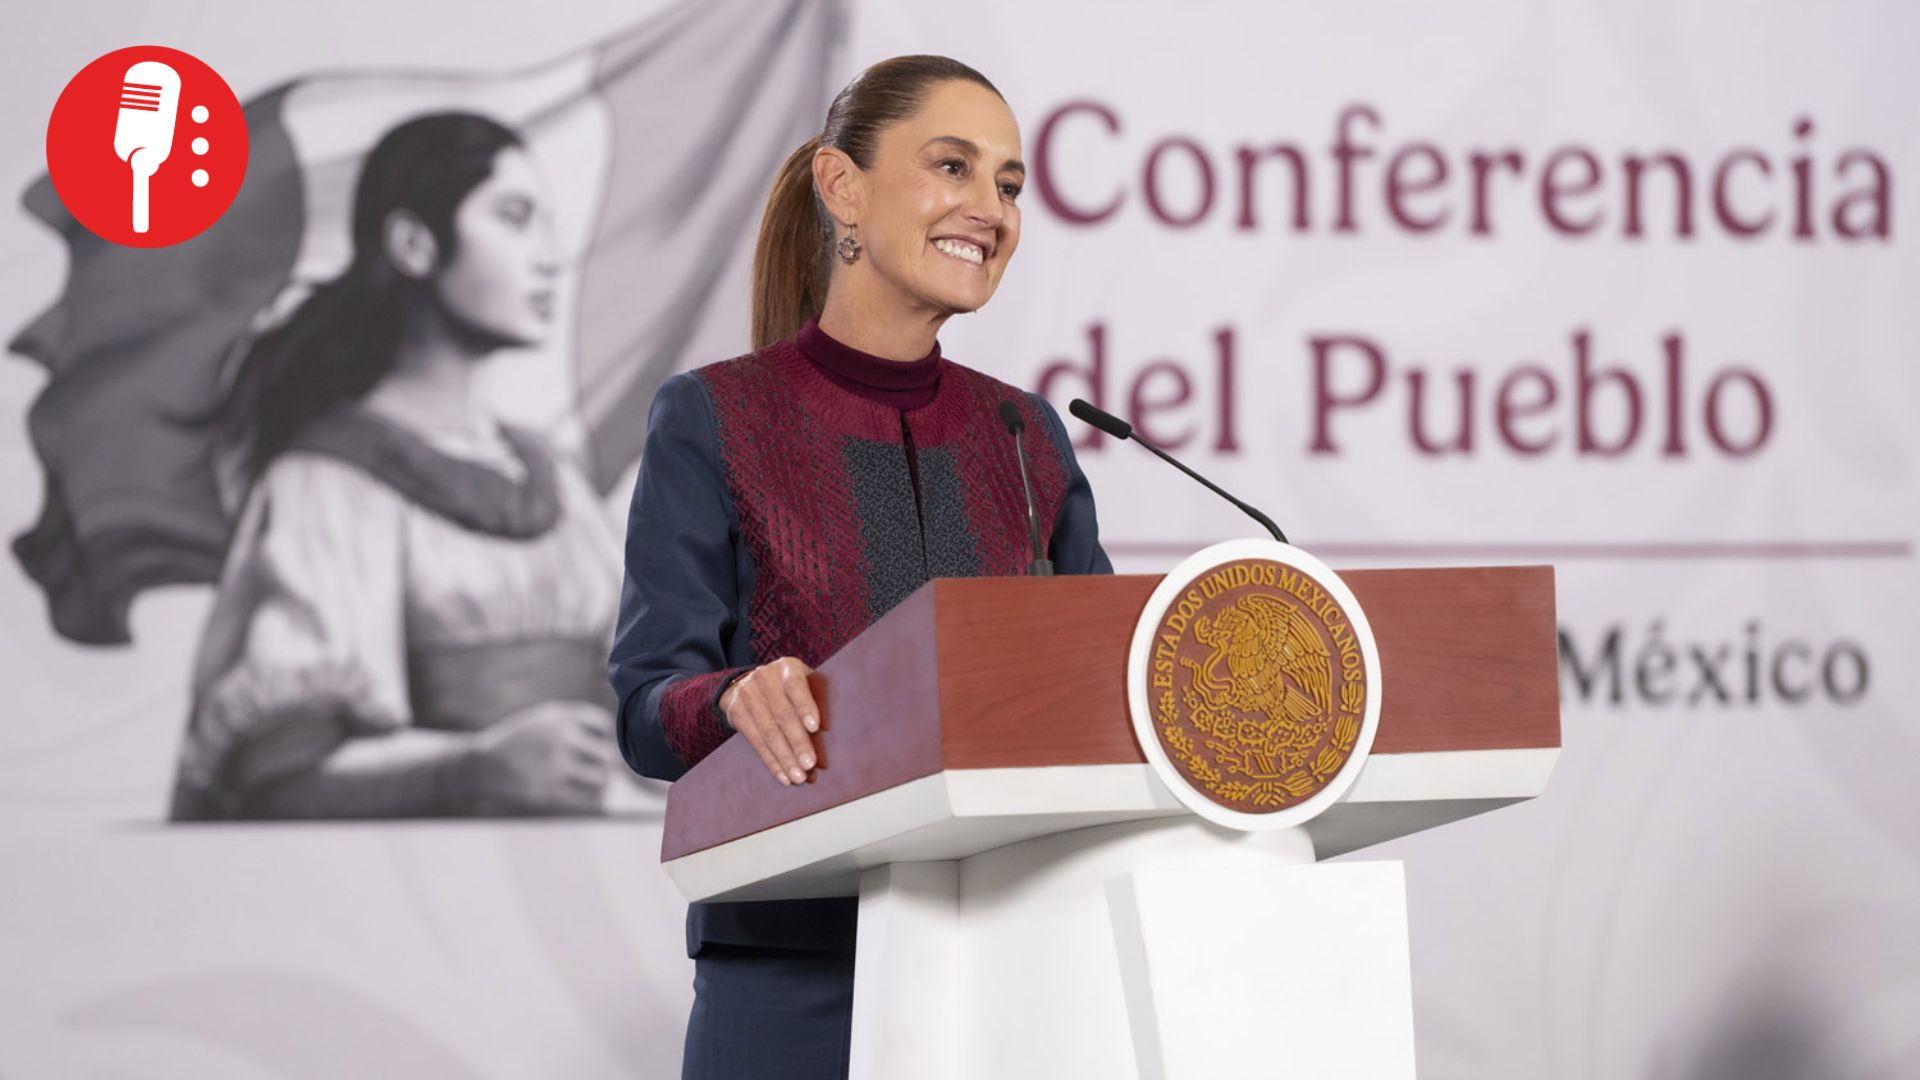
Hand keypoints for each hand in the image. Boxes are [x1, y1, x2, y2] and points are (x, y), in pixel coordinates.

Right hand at [463, 700, 614, 814]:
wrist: (484, 766)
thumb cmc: (523, 740)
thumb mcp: (547, 718)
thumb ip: (580, 721)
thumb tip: (620, 739)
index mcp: (560, 717)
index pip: (603, 725)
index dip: (604, 736)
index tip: (596, 744)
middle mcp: (558, 738)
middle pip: (606, 754)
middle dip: (606, 762)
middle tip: (601, 768)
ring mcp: (553, 767)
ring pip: (600, 778)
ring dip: (602, 782)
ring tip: (598, 783)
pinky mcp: (547, 793)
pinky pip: (587, 800)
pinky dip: (595, 800)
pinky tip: (592, 797)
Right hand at [720, 657, 819, 786]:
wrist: (745, 682)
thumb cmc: (787, 687)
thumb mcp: (801, 681)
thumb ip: (816, 696)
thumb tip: (835, 730)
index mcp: (787, 668)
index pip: (796, 686)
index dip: (805, 707)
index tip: (815, 728)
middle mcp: (765, 678)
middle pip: (782, 715)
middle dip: (797, 743)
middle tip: (810, 765)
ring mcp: (748, 695)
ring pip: (768, 732)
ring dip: (785, 758)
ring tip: (799, 777)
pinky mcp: (736, 712)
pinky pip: (755, 742)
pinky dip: (771, 762)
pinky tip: (783, 776)